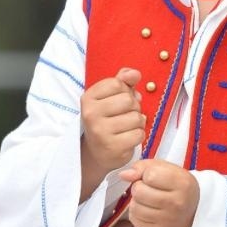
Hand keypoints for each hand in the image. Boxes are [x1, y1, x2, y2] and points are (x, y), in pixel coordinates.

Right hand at [80, 67, 144, 198]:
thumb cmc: (106, 120)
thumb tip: (134, 73)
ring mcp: (101, 132)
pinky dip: (138, 135)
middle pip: (129, 100)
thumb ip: (122, 81)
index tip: (117, 101)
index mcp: (88, 98)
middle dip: (133, 107)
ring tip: (127, 127)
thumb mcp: (108, 97)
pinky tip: (128, 138)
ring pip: (136, 117)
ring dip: (138, 122)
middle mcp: (91, 114)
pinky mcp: (113, 148)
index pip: (117, 83)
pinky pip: (139, 134)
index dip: (125, 91)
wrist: (96, 152)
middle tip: (125, 116)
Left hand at [119, 158, 199, 226]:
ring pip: (135, 207)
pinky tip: (146, 209)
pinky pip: (135, 220)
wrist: (194, 211)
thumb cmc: (177, 186)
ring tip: (147, 199)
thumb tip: (124, 175)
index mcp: (182, 183)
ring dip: (136, 201)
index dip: (146, 174)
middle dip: (138, 187)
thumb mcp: (167, 169)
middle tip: (147, 188)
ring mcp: (168, 220)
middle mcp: (177, 203)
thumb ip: (143, 167)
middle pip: (139, 192)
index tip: (153, 177)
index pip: (150, 175)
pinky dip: (137, 213)